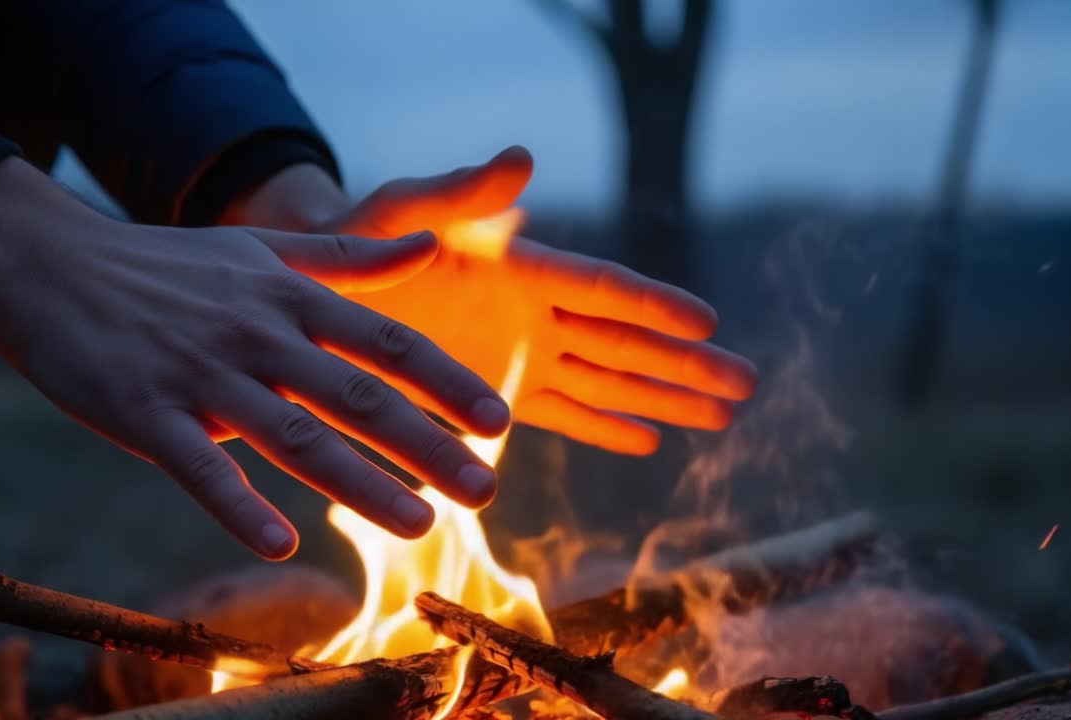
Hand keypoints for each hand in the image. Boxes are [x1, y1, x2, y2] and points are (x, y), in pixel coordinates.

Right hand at [0, 158, 512, 558]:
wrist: (49, 265)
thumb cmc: (167, 264)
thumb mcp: (263, 250)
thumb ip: (350, 257)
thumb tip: (427, 249)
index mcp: (291, 298)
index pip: (387, 342)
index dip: (447, 382)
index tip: (498, 421)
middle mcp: (259, 335)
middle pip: (359, 397)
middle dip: (429, 445)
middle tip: (486, 488)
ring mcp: (202, 375)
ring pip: (294, 438)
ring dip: (362, 484)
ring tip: (420, 524)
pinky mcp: (145, 414)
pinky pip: (199, 468)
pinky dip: (240, 507)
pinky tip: (282, 543)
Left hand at [230, 148, 756, 454]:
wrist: (324, 292)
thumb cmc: (358, 240)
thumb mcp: (402, 211)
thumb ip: (460, 193)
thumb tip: (522, 157)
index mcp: (521, 268)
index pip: (602, 289)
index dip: (654, 306)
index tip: (708, 321)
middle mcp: (535, 314)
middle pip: (624, 343)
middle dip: (685, 365)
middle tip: (746, 383)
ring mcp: (523, 356)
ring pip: (608, 383)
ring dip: (664, 401)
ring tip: (722, 416)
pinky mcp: (501, 393)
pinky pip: (562, 414)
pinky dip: (603, 428)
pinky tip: (649, 441)